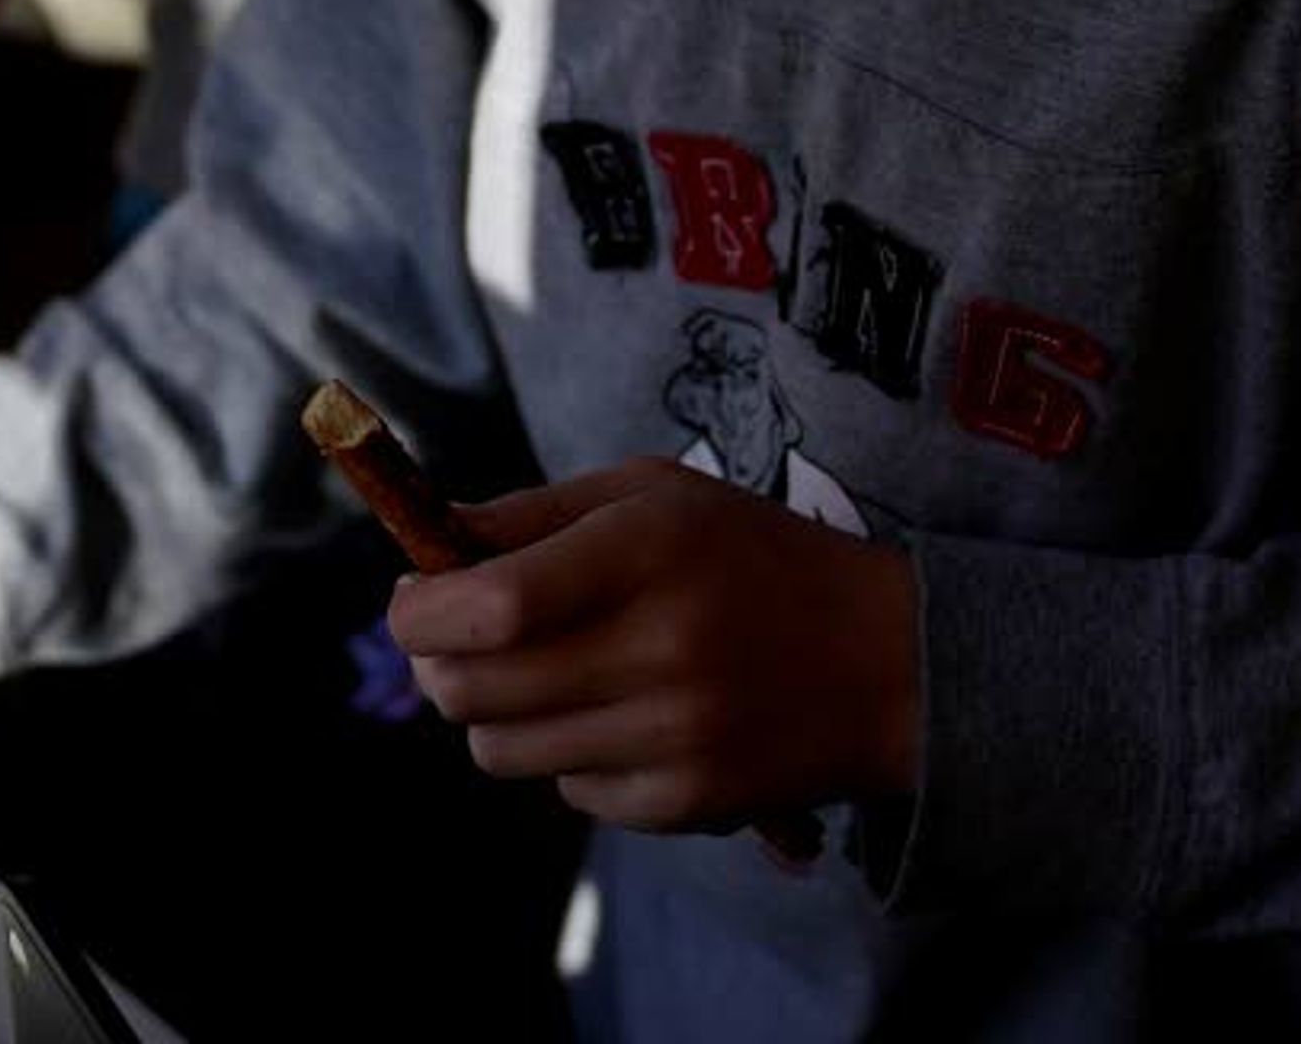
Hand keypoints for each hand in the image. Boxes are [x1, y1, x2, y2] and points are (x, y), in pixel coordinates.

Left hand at [388, 457, 917, 840]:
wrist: (889, 664)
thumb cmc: (752, 560)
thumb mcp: (655, 496)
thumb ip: (535, 514)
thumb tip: (430, 541)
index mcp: (648, 550)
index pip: (489, 605)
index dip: (420, 610)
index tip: (411, 600)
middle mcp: (660, 649)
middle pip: (471, 688)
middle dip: (438, 662)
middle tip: (460, 639)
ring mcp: (674, 738)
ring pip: (501, 749)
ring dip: (497, 711)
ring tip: (549, 673)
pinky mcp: (686, 805)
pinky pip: (567, 790)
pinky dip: (569, 755)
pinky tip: (622, 716)